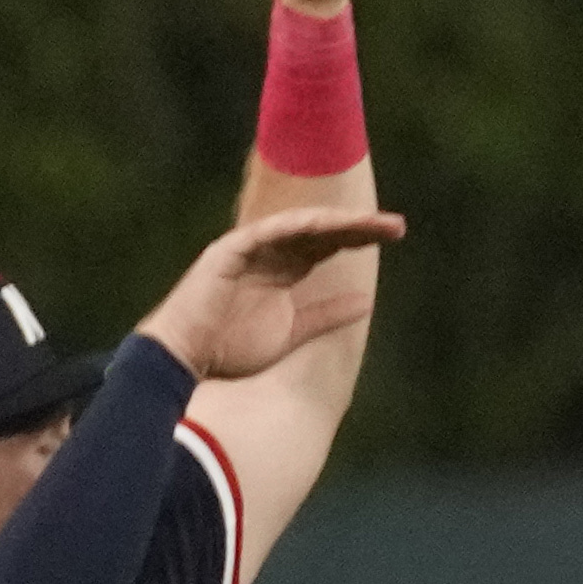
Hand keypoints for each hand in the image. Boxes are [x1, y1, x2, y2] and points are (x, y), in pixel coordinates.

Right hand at [138, 203, 404, 378]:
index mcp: (283, 270)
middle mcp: (268, 253)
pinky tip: (324, 223)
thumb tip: (368, 302)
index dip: (359, 237)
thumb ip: (328, 315)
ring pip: (298, 227)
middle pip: (320, 231)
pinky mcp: (227, 252)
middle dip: (358, 226)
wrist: (185, 360)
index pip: (327, 245)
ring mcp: (248, 249)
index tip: (396, 235)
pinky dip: (293, 227)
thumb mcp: (294, 331)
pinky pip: (264, 232)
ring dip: (335, 223)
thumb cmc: (231, 349)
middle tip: (397, 226)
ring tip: (372, 224)